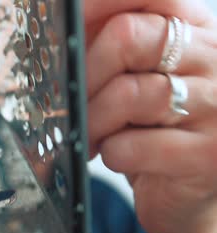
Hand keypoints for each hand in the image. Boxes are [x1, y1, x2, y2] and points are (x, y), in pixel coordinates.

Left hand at [86, 0, 216, 232]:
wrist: (190, 188)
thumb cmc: (156, 128)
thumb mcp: (137, 77)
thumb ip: (107, 48)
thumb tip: (57, 28)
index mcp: (192, 31)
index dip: (100, 2)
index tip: (66, 18)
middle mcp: (211, 59)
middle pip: (129, 37)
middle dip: (86, 72)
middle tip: (73, 99)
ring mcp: (214, 107)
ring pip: (129, 93)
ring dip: (94, 119)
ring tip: (92, 135)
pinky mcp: (207, 154)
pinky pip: (136, 145)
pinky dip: (112, 152)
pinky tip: (117, 155)